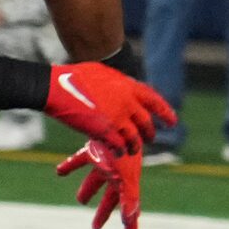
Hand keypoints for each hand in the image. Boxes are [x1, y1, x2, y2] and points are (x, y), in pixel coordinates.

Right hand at [43, 61, 174, 152]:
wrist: (56, 86)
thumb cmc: (74, 76)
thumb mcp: (103, 73)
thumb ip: (118, 83)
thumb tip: (126, 86)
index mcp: (128, 86)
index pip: (154, 101)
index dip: (165, 112)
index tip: (172, 122)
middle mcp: (127, 102)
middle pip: (146, 122)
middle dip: (149, 133)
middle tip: (151, 139)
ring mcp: (117, 118)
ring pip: (135, 138)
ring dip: (135, 146)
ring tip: (133, 151)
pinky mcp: (104, 131)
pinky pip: (119, 146)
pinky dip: (121, 152)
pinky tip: (119, 155)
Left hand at [57, 140, 146, 228]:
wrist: (118, 119)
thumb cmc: (124, 150)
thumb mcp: (128, 177)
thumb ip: (131, 198)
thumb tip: (131, 219)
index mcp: (127, 183)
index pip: (131, 211)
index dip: (130, 228)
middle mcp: (117, 174)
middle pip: (110, 198)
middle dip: (104, 213)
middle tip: (95, 227)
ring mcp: (105, 162)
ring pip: (95, 180)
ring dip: (88, 191)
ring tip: (81, 201)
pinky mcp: (92, 150)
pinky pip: (80, 160)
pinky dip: (69, 167)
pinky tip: (59, 172)